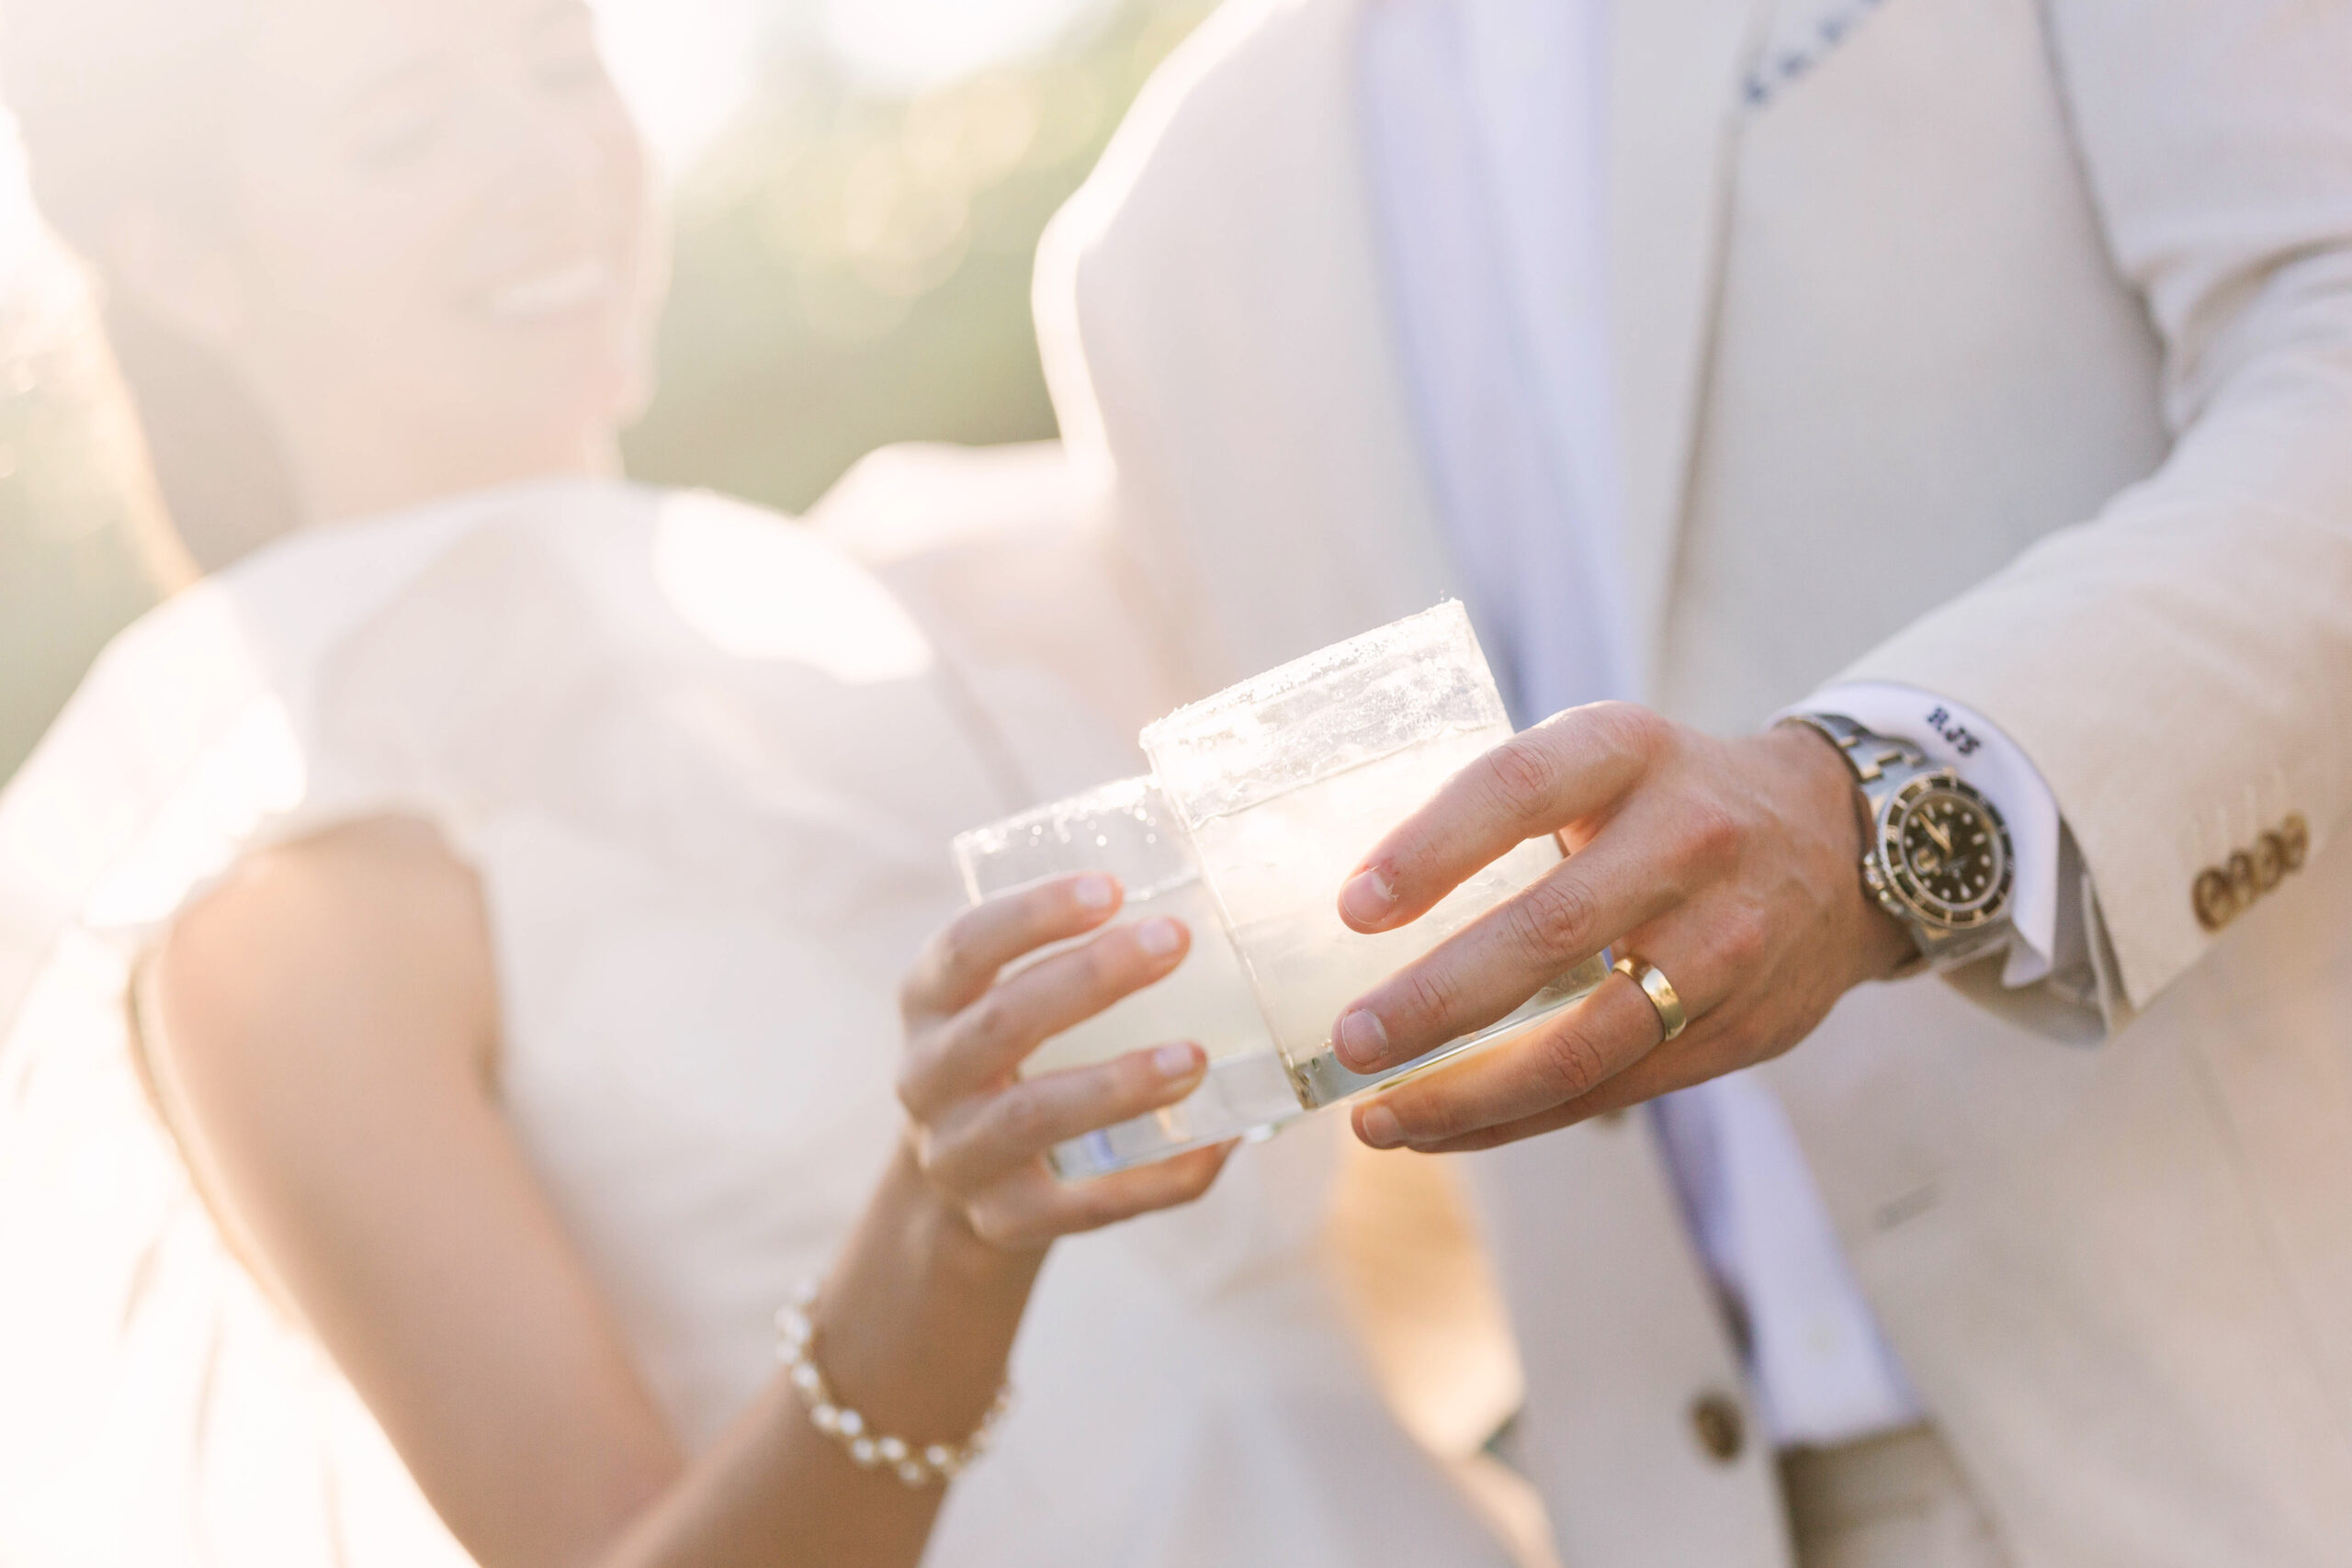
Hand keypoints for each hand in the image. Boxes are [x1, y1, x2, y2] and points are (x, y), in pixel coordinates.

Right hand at [896, 873, 1230, 1249]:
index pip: (966, 947)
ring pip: (1033, 1116)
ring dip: (1119, 1084)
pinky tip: (1216, 1143)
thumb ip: (1063, 959)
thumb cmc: (1008, 1060)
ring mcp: (961, 1156)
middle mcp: (928, 1078)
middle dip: (1090, 979)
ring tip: (1195, 1058)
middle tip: (1175, 942)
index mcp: (928, 1004)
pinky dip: (1157, 1176)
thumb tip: (1206, 915)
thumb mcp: (998, 998)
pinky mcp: (1005, 1221)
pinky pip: (1086, 1205)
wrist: (955, 1184)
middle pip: (1001, 1024)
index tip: (1111, 888)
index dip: (1033, 915)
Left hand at [1328, 703, 1914, 1152]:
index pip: (1518, 789)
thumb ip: (1507, 807)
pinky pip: (1610, 1090)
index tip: (1353, 907)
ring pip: (1584, 1041)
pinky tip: (1442, 1129)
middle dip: (1435, 1001)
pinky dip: (1515, 1118)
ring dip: (1469, 1092)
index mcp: (1630, 750)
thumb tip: (1352, 903)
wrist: (1842, 842)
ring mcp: (1724, 942)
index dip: (1432, 848)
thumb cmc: (1667, 799)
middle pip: (1549, 930)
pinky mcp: (1739, 1029)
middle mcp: (1687, 840)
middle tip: (1350, 1040)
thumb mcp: (1606, 757)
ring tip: (1376, 1119)